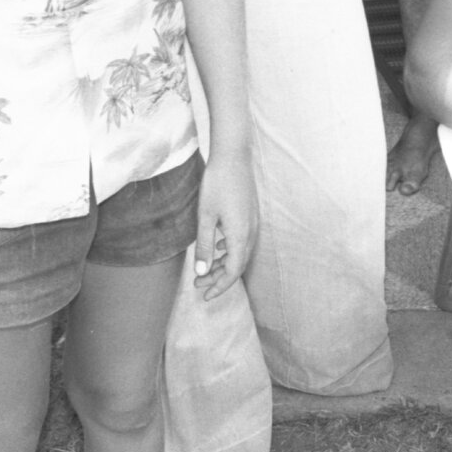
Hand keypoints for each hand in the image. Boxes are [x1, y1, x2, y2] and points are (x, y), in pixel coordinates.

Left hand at [193, 151, 255, 299]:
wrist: (233, 156)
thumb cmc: (217, 184)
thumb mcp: (205, 216)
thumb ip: (205, 246)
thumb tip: (203, 273)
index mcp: (240, 235)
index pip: (233, 271)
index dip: (220, 286)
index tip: (204, 295)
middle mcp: (251, 232)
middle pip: (238, 265)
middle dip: (218, 278)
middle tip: (198, 284)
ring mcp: (253, 223)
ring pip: (240, 253)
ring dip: (223, 265)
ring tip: (205, 269)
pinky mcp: (251, 215)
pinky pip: (242, 241)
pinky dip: (230, 251)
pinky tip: (218, 246)